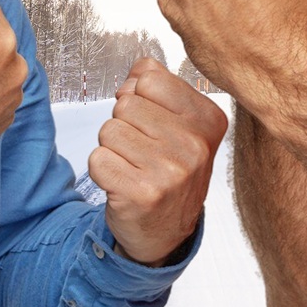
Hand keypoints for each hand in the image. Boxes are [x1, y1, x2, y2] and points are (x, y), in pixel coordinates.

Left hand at [88, 57, 229, 264]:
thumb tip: (135, 73)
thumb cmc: (169, 170)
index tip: (151, 121)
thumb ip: (159, 86)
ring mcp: (170, 171)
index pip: (149, 78)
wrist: (165, 233)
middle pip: (125, 103)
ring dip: (113, 148)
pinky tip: (123, 184)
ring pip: (109, 129)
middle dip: (125, 125)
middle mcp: (194, 145)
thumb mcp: (181, 123)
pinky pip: (98, 158)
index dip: (139, 96)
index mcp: (208, 120)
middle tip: (141, 151)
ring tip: (134, 167)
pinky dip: (102, 171)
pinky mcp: (141, 194)